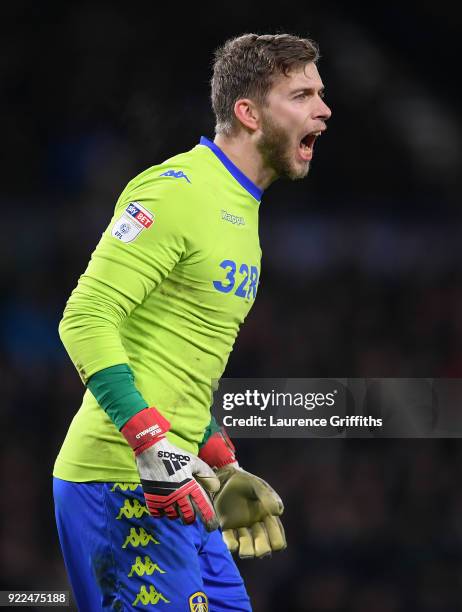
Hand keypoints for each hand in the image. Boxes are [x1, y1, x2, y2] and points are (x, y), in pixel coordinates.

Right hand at [121, 408, 219, 530]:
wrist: (152, 451)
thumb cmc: (175, 455)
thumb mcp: (194, 461)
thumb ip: (206, 474)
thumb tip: (215, 488)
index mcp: (190, 485)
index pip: (203, 508)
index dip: (209, 520)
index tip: (212, 527)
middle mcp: (178, 494)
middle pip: (188, 517)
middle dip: (191, 518)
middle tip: (191, 514)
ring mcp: (163, 498)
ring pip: (173, 516)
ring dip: (176, 513)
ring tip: (176, 504)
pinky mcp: (151, 498)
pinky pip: (158, 514)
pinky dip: (162, 512)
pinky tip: (164, 504)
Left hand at [214, 465, 286, 558]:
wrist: (225, 477)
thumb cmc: (245, 481)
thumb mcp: (257, 486)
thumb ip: (267, 496)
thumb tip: (279, 512)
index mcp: (267, 516)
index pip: (277, 536)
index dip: (277, 541)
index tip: (276, 543)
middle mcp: (255, 524)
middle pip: (263, 545)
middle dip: (263, 550)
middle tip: (261, 551)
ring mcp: (240, 526)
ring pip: (246, 546)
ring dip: (247, 551)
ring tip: (246, 552)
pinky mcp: (226, 525)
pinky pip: (229, 540)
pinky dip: (231, 545)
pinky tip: (233, 546)